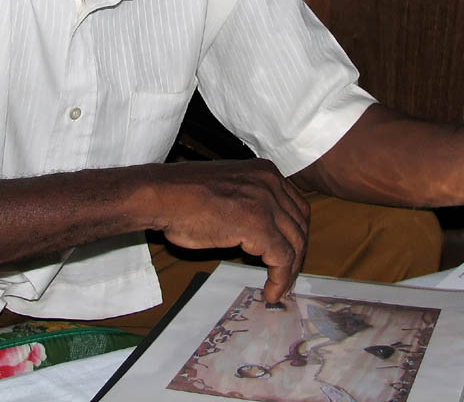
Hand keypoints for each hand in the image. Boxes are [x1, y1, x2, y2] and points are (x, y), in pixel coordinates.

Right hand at [147, 159, 309, 302]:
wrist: (163, 196)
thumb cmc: (183, 196)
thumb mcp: (228, 189)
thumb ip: (249, 202)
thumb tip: (259, 233)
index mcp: (265, 172)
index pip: (296, 206)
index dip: (296, 234)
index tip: (290, 253)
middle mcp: (271, 183)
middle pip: (300, 224)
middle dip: (296, 253)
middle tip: (286, 274)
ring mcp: (267, 203)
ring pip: (295, 243)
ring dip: (290, 270)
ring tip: (280, 288)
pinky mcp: (259, 226)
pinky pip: (282, 259)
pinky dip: (281, 279)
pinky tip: (272, 292)